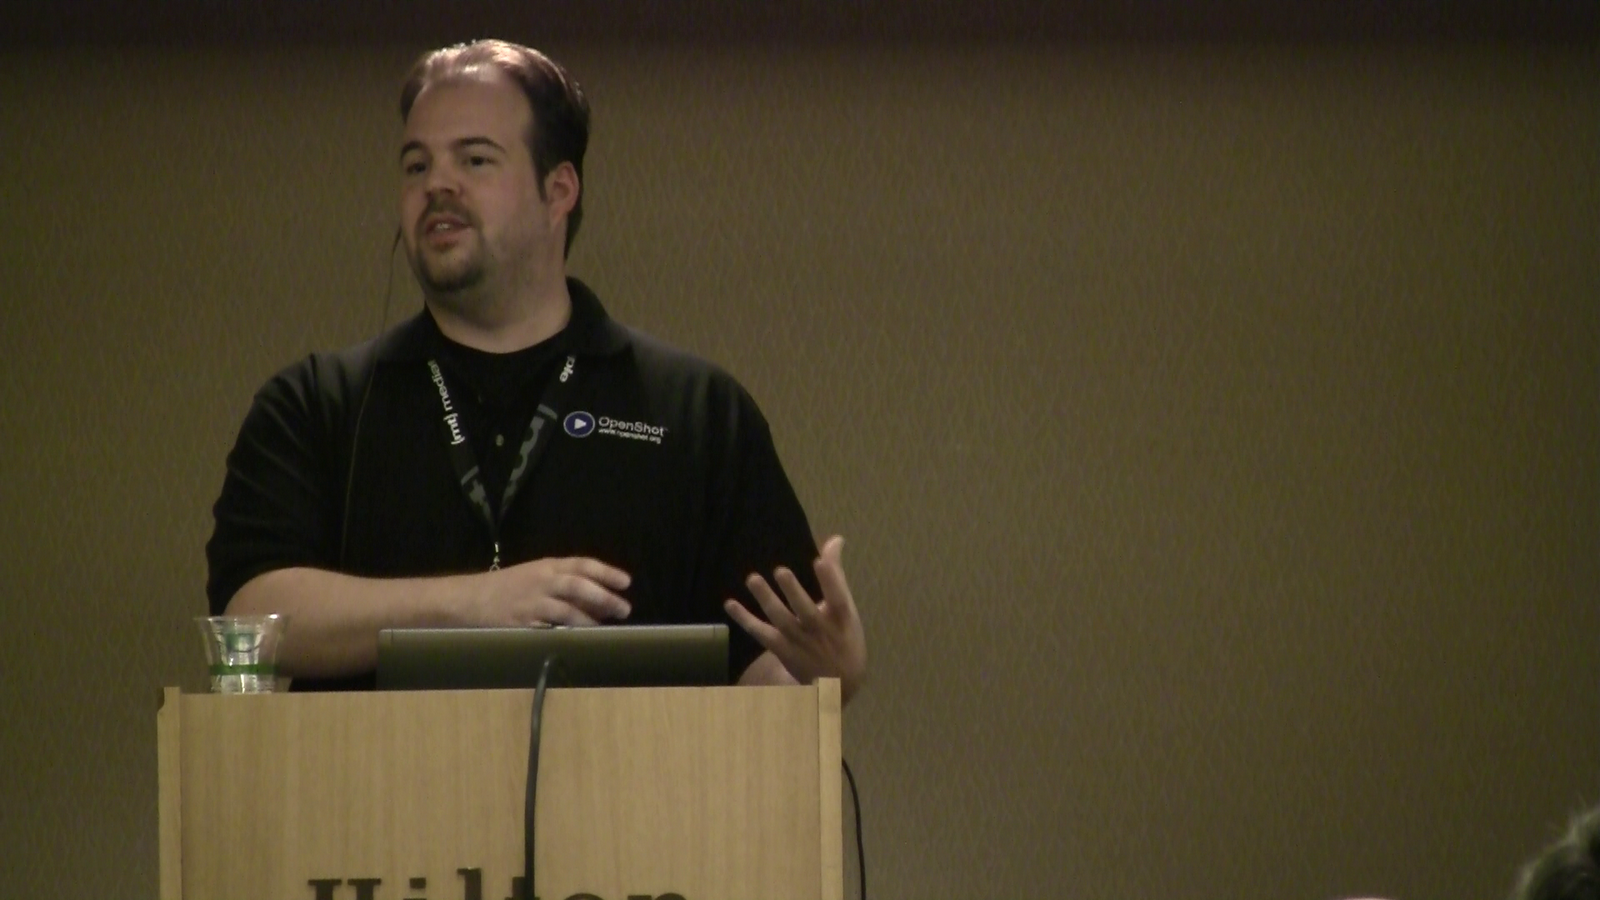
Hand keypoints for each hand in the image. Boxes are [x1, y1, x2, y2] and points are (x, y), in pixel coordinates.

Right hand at [473, 557, 631, 626]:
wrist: (468, 599)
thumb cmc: (507, 588)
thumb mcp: (535, 576)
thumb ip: (565, 584)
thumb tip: (601, 601)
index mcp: (546, 566)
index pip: (582, 564)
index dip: (606, 572)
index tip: (627, 582)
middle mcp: (541, 581)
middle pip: (578, 585)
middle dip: (603, 597)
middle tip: (624, 609)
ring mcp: (531, 603)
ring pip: (566, 609)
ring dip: (589, 620)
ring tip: (605, 629)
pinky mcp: (521, 624)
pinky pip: (548, 629)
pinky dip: (565, 635)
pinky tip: (579, 642)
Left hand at [725, 536, 866, 701]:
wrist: (838, 684)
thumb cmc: (844, 636)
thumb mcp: (846, 608)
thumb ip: (836, 574)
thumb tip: (834, 540)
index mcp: (841, 617)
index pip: (838, 597)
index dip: (830, 580)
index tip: (820, 560)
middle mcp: (820, 630)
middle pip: (806, 611)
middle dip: (793, 592)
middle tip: (780, 571)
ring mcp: (799, 641)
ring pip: (781, 621)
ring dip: (766, 599)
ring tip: (752, 579)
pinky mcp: (781, 649)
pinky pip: (760, 633)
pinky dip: (744, 619)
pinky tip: (729, 603)